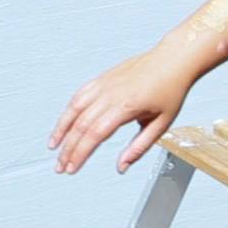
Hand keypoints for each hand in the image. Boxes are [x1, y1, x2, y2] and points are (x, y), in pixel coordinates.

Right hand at [49, 45, 195, 174]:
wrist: (173, 59)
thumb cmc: (171, 89)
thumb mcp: (162, 124)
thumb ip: (139, 147)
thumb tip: (122, 166)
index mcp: (126, 106)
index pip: (95, 134)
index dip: (80, 153)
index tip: (72, 167)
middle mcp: (111, 93)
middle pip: (81, 125)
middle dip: (68, 148)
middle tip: (61, 165)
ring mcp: (104, 84)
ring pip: (74, 108)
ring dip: (61, 129)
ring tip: (54, 146)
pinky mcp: (102, 78)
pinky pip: (80, 95)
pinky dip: (69, 110)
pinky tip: (64, 123)